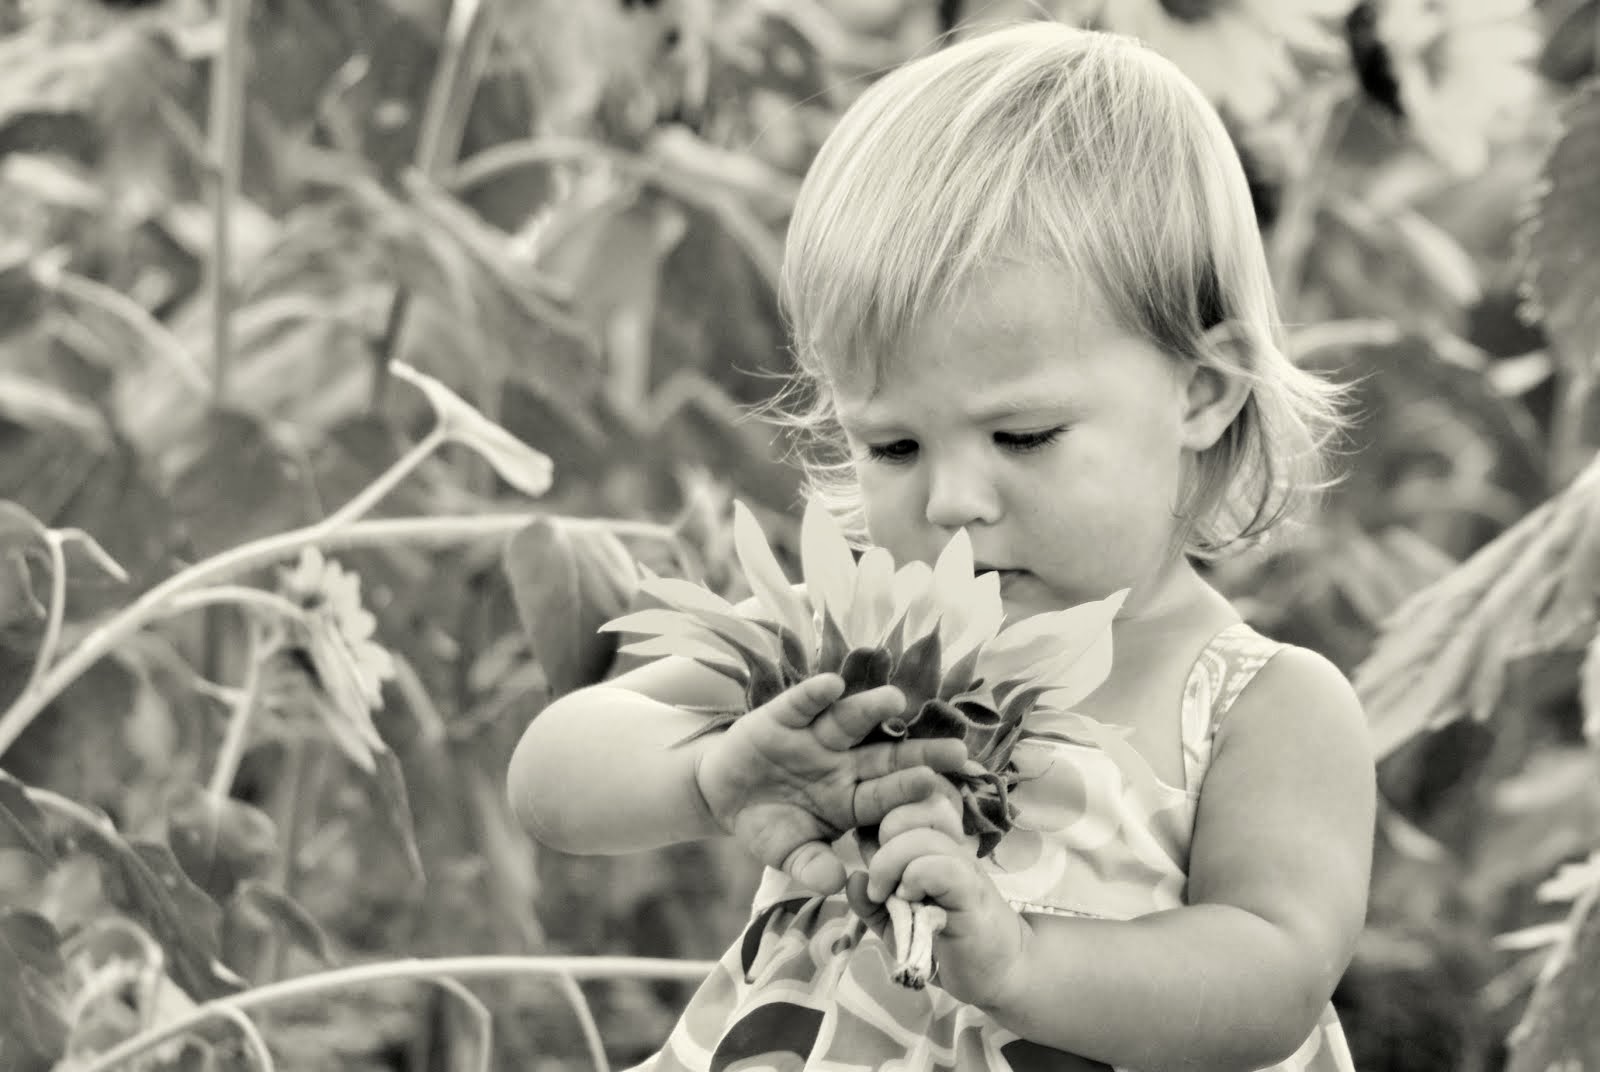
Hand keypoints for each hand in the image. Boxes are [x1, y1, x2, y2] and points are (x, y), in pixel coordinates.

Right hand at [696, 673, 968, 894]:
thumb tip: (837, 885)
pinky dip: (814, 695)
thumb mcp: (788, 853)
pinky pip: (802, 704)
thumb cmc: (767, 825)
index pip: (886, 795)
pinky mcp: (783, 718)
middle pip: (885, 756)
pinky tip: (832, 686)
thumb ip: (811, 867)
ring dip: (870, 709)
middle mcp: (841, 763)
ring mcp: (814, 738)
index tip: (938, 787)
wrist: (723, 797)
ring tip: (895, 700)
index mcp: (849, 798)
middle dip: (919, 752)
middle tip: (958, 750)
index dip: (910, 791)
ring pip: (849, 722)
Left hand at [846, 789, 1029, 1007]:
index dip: (880, 823)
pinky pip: (940, 867)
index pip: (906, 801)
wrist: (996, 972)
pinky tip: (910, 902)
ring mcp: (964, 866)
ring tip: (886, 896)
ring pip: (921, 836)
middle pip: (912, 807)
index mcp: (931, 845)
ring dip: (890, 864)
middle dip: (883, 839)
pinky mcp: (972, 892)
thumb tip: (854, 878)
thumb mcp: (895, 924)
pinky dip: (915, 880)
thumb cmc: (945, 943)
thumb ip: (871, 903)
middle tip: (879, 880)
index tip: (871, 856)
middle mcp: (949, 846)